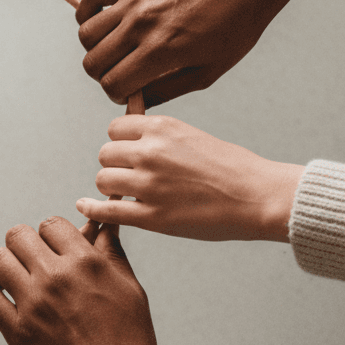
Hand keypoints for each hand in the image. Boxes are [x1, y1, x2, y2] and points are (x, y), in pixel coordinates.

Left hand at [0, 218, 156, 344]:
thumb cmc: (129, 337)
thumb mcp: (129, 287)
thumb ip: (111, 252)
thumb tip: (104, 226)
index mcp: (85, 262)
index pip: (50, 225)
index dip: (51, 233)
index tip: (52, 245)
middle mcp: (55, 277)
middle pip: (18, 236)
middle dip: (24, 243)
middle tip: (30, 258)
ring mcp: (32, 303)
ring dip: (3, 262)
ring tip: (11, 273)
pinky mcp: (16, 330)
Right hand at [76, 0, 309, 105]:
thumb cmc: (232, 30)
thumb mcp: (207, 73)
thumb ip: (167, 91)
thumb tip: (136, 102)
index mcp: (161, 51)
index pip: (112, 84)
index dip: (117, 95)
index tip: (130, 92)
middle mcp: (141, 25)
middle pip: (93, 63)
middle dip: (103, 76)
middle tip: (122, 73)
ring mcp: (134, 1)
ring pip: (86, 34)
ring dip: (95, 49)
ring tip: (115, 50)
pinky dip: (87, 13)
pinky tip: (103, 23)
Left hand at [76, 115, 304, 241]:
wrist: (259, 197)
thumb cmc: (232, 167)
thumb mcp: (192, 135)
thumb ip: (158, 135)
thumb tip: (128, 131)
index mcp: (162, 127)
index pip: (115, 128)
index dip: (120, 142)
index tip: (129, 153)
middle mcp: (151, 152)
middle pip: (105, 154)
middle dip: (114, 165)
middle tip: (130, 176)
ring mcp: (149, 185)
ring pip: (103, 180)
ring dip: (111, 187)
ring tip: (128, 193)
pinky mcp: (151, 217)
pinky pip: (107, 210)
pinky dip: (92, 209)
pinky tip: (85, 206)